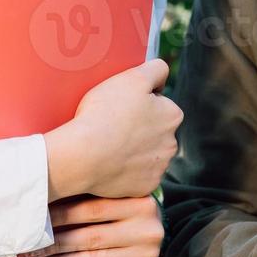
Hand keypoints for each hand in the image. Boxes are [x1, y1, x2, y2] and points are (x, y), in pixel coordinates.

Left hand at [19, 195, 162, 256]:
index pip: (92, 209)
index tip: (33, 219)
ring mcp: (143, 254)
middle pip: (90, 237)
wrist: (154, 232)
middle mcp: (146, 229)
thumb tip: (43, 196)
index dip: (60, 215)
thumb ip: (89, 194)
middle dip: (53, 243)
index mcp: (140, 202)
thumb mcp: (115, 195)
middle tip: (27, 247)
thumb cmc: (124, 208)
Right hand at [44, 58, 181, 200]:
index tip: (122, 105)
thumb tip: (163, 73)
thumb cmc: (106, 113)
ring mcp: (158, 168)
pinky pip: (136, 175)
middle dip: (139, 127)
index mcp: (173, 115)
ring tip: (108, 144)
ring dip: (133, 149)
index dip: (139, 101)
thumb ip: (156, 69)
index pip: (159, 103)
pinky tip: (109, 162)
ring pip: (146, 153)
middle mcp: (172, 144)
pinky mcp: (144, 187)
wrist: (83, 155)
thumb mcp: (133, 77)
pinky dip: (125, 170)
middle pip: (154, 130)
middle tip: (113, 124)